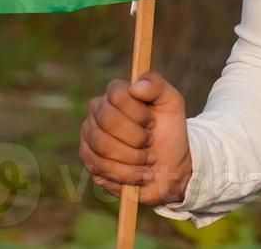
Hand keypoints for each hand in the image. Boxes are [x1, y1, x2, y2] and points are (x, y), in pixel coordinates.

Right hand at [79, 70, 192, 205]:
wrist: (170, 166)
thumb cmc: (169, 130)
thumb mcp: (172, 103)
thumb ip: (156, 86)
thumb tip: (135, 86)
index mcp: (116, 92)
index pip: (117, 95)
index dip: (139, 113)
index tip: (153, 123)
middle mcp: (97, 110)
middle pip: (108, 121)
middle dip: (136, 137)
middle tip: (151, 142)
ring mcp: (89, 135)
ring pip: (103, 146)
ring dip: (134, 158)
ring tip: (149, 160)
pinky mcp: (88, 160)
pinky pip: (100, 167)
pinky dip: (127, 174)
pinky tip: (142, 174)